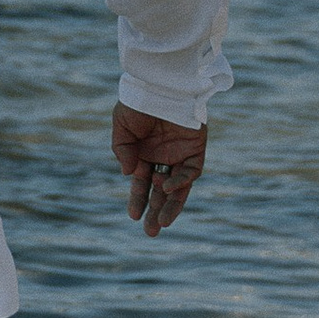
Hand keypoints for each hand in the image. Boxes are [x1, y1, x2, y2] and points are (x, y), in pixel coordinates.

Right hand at [113, 106, 206, 236]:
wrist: (161, 84)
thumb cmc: (139, 102)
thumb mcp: (121, 127)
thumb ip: (123, 151)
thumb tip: (130, 175)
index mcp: (144, 155)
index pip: (142, 185)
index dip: (138, 201)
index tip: (133, 216)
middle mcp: (163, 158)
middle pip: (160, 192)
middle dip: (155, 212)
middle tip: (151, 233)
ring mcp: (181, 155)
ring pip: (178, 188)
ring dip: (171, 206)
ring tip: (162, 223)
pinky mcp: (196, 149)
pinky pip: (191, 172)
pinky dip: (180, 182)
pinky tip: (166, 187)